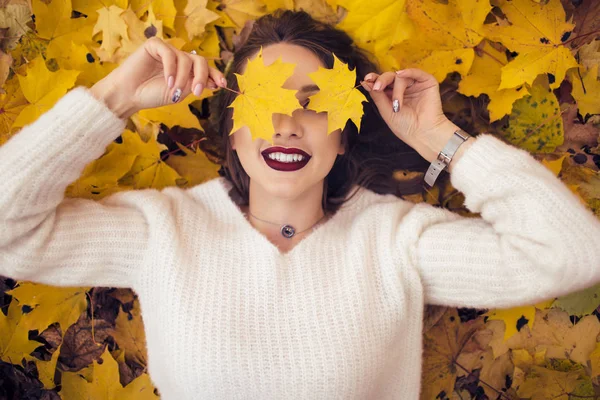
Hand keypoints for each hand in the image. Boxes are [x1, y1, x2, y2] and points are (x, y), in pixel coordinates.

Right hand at [91, 37, 226, 117]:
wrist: (129, 95)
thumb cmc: (152, 95)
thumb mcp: (179, 93)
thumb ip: (194, 85)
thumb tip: (214, 82)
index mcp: (186, 70)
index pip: (205, 68)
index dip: (215, 75)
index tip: (222, 85)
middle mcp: (179, 59)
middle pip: (200, 61)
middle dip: (201, 76)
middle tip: (196, 92)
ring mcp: (167, 51)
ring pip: (186, 59)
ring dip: (182, 78)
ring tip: (174, 91)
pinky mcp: (154, 45)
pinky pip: (169, 54)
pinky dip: (171, 69)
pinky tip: (168, 82)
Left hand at [361, 68, 457, 154]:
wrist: (423, 133)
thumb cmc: (405, 126)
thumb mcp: (386, 111)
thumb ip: (377, 96)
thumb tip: (365, 82)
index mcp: (392, 96)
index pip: (382, 84)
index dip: (374, 79)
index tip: (367, 79)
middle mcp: (403, 89)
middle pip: (390, 77)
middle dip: (382, 81)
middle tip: (377, 88)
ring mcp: (415, 85)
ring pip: (401, 77)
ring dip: (396, 90)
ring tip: (397, 104)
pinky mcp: (427, 83)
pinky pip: (416, 72)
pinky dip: (408, 71)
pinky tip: (401, 74)